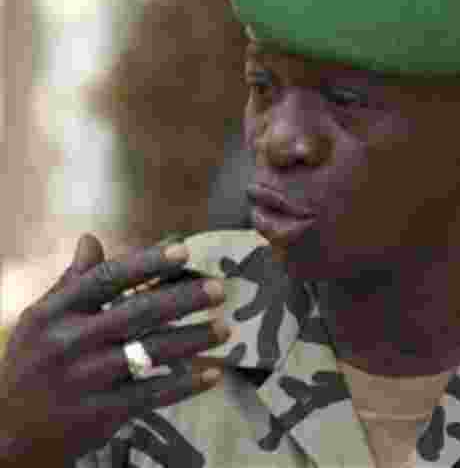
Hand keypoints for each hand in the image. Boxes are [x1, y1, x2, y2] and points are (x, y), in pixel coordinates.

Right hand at [0, 234, 229, 464]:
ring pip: (151, 352)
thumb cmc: (34, 365)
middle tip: (221, 289)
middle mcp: (70, 342)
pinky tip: (213, 373)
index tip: (185, 251)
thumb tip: (91, 239)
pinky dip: (186, 383)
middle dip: (185, 299)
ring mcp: (87, 379)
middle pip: (138, 312)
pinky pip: (153, 393)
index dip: (147, 263)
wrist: (8, 434)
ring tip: (225, 328)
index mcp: (56, 313)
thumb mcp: (41, 320)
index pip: (107, 279)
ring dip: (194, 338)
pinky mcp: (101, 413)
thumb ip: (73, 282)